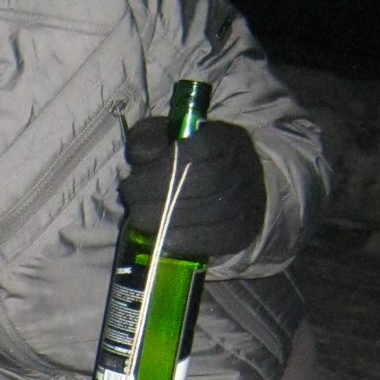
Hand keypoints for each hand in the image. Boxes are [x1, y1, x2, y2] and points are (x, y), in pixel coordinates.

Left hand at [120, 118, 267, 255]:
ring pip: (207, 212)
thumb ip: (149, 138)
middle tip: (131, 201)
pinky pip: (214, 240)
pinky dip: (184, 241)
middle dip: (157, 194)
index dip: (162, 166)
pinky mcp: (244, 232)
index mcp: (227, 138)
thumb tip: (139, 155)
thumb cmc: (191, 162)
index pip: (198, 149)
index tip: (134, 177)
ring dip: (165, 219)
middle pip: (202, 181)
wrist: (232, 192)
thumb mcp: (167, 139)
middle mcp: (245, 167)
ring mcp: (249, 201)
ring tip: (138, 218)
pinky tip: (162, 239)